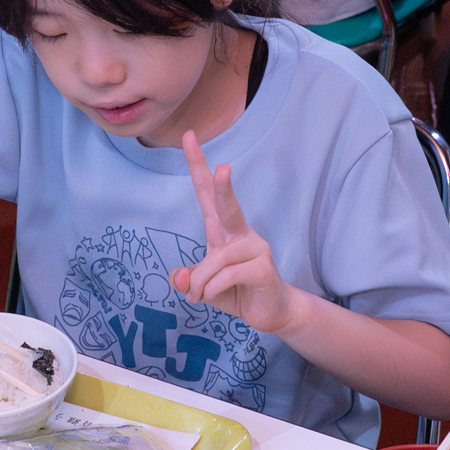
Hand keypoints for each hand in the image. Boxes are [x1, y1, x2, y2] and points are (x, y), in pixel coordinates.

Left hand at [171, 131, 298, 332]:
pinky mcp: (262, 267)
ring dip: (200, 282)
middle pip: (226, 204)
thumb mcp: (202, 286)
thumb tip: (180, 279)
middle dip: (222, 186)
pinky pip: (226, 276)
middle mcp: (240, 233)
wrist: (269, 313)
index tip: (188, 137)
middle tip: (222, 167)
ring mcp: (254, 248)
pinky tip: (213, 296)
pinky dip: (212, 290)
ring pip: (215, 259)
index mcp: (223, 230)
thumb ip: (187, 280)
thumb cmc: (234, 291)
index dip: (197, 165)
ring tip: (199, 296)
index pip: (208, 193)